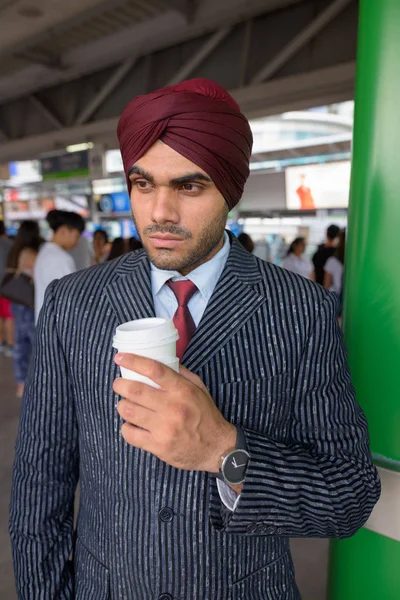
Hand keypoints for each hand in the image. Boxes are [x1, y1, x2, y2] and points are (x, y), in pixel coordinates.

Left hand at [113, 353, 236, 472]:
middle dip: (120, 385)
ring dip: (122, 405)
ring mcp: (165, 428)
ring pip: (129, 412)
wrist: (217, 448)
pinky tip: (131, 425)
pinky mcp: (158, 446)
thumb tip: (162, 359)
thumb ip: (182, 374)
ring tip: (125, 404)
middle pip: (136, 390)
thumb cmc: (206, 416)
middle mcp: (173, 408)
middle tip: (118, 384)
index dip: (134, 361)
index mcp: (183, 390)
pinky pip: (130, 434)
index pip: (155, 370)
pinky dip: (126, 428)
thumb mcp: (200, 389)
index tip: (120, 358)